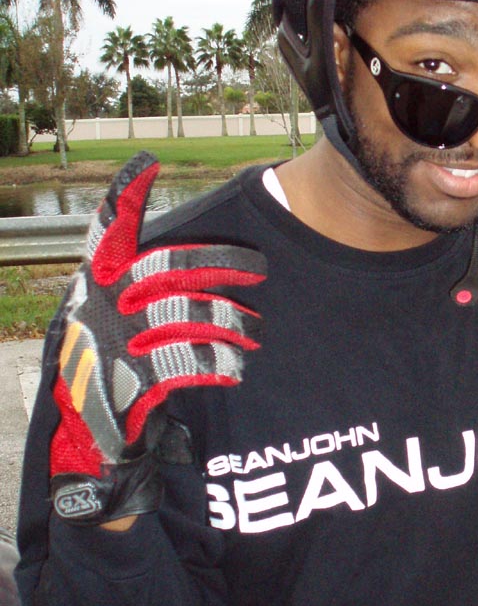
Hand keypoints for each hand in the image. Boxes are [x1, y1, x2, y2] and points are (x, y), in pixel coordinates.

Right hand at [49, 151, 266, 524]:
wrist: (91, 440)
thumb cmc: (115, 368)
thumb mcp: (123, 322)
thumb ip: (148, 288)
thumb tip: (185, 256)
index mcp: (95, 285)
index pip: (106, 232)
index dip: (121, 199)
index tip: (144, 164)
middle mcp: (98, 308)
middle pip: (164, 270)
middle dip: (218, 264)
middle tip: (259, 267)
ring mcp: (112, 345)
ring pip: (183, 317)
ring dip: (228, 322)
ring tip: (255, 331)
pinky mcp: (129, 385)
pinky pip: (183, 364)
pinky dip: (215, 363)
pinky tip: (234, 368)